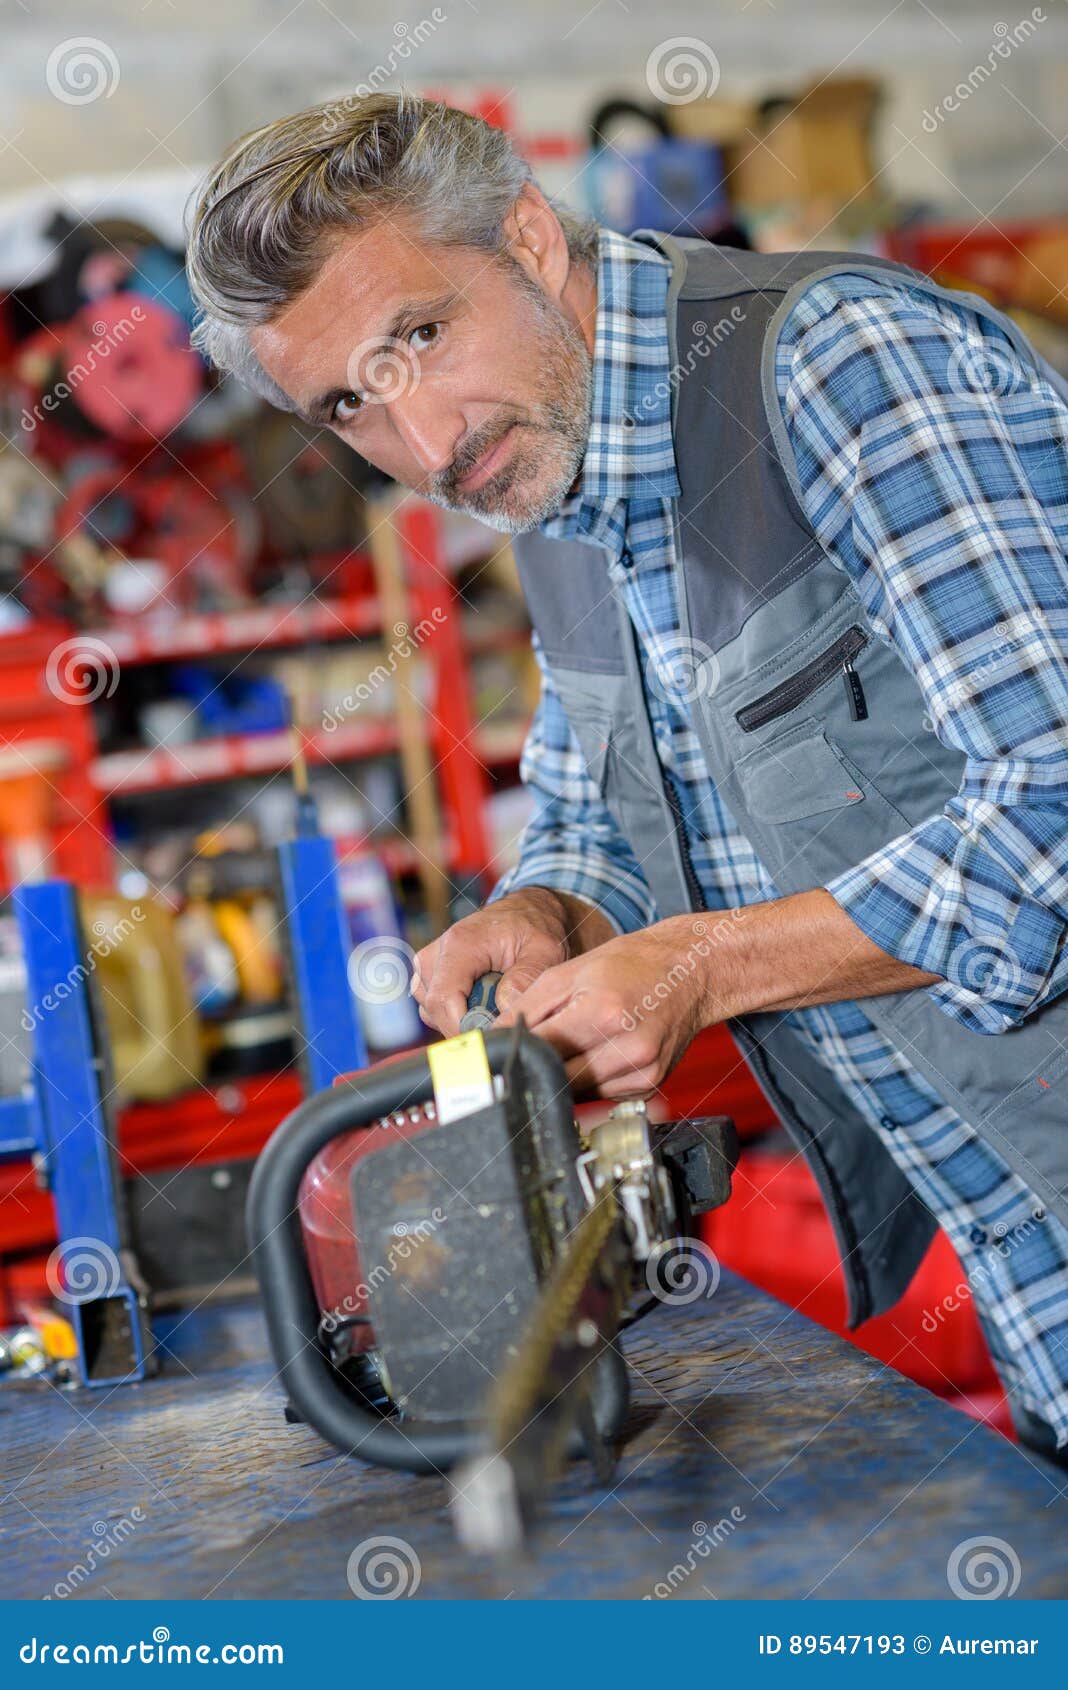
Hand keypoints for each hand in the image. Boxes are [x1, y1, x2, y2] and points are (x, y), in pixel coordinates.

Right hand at [410, 886, 612, 1035]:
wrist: (527, 912)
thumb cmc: (534, 927)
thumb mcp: (544, 950)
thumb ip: (526, 978)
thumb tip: (505, 1008)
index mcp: (459, 944)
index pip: (443, 1000)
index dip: (462, 1029)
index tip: (490, 1041)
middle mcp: (435, 954)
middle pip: (436, 1010)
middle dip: (467, 1025)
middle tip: (503, 1021)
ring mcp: (429, 967)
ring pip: (433, 1013)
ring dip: (463, 1019)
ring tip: (496, 1005)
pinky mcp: (431, 977)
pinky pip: (435, 1009)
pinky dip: (459, 1014)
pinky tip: (484, 1003)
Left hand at [496, 916, 714, 1097]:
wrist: (689, 972)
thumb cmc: (631, 965)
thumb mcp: (568, 973)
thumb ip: (527, 1007)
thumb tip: (494, 1038)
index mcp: (602, 1014)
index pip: (541, 1050)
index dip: (517, 1050)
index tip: (503, 1050)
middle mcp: (626, 1049)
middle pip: (557, 1078)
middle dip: (540, 1064)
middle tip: (537, 1046)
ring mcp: (641, 1072)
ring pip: (577, 1092)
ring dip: (565, 1074)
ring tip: (576, 1041)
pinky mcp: (648, 1086)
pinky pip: (602, 1094)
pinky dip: (590, 1078)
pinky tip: (599, 1051)